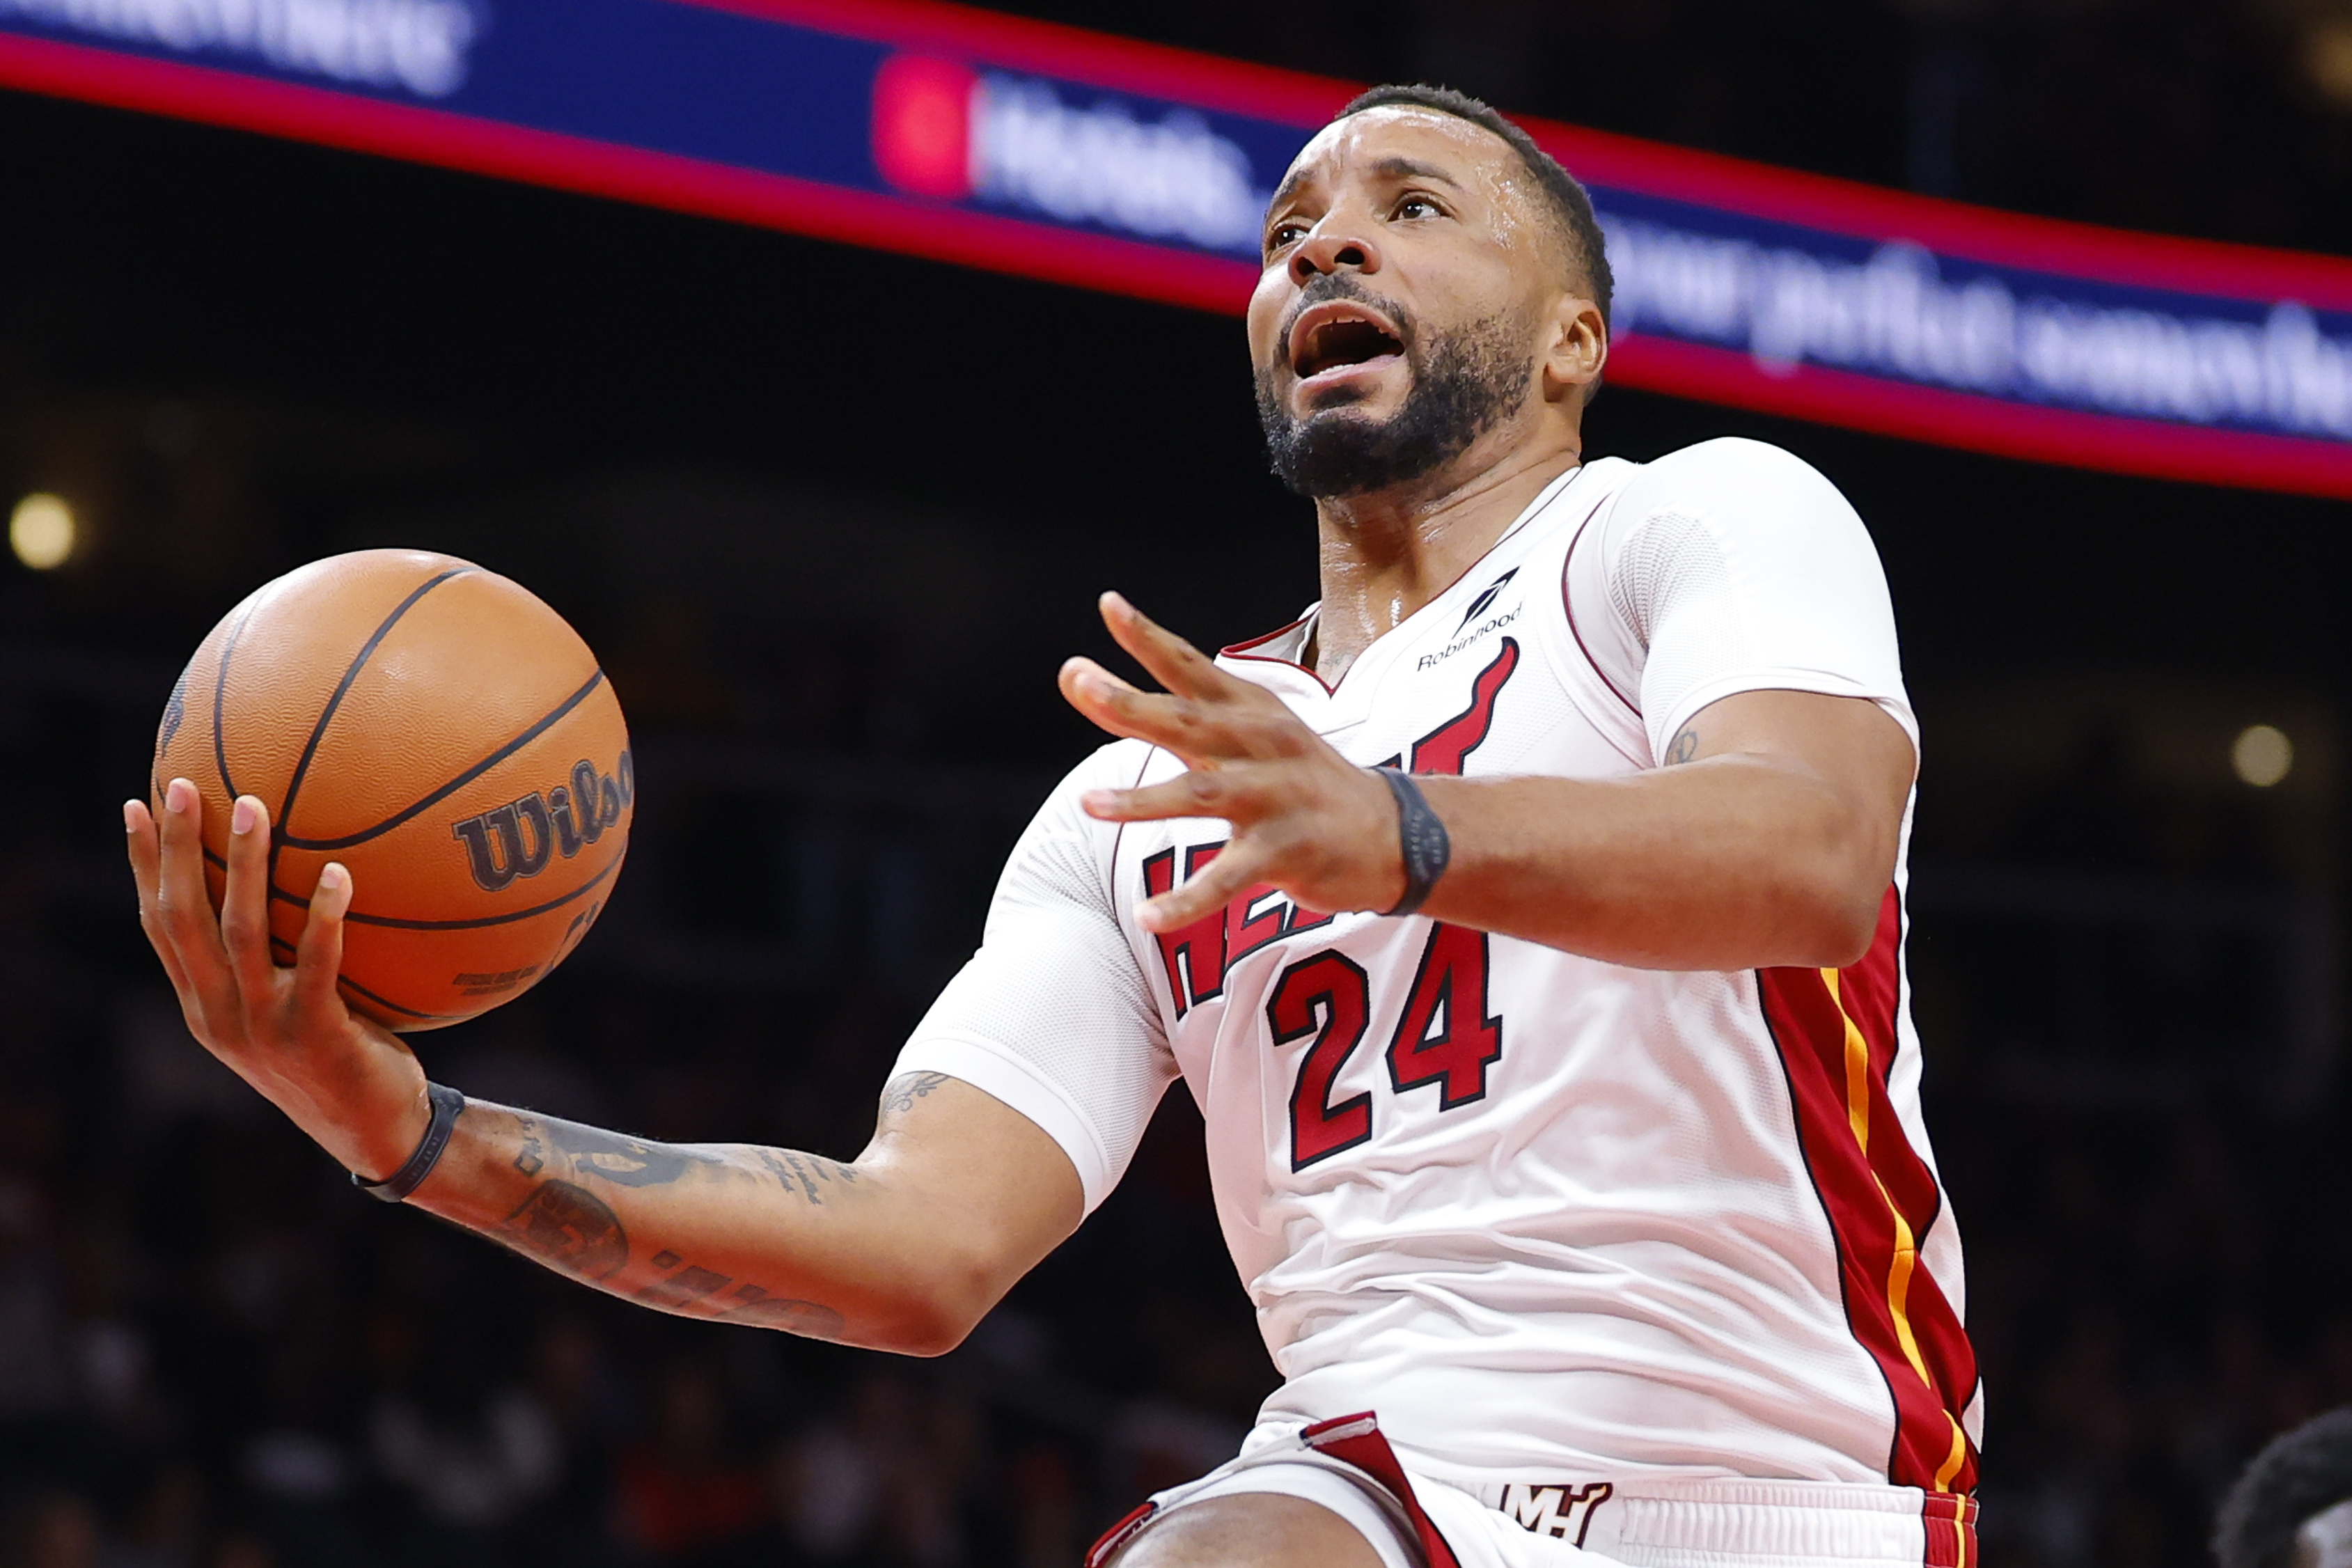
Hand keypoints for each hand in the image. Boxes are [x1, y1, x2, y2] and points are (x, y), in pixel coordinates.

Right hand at [126, 780, 431, 1180]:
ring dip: (241, 865)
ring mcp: (262, 1025)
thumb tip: (304, 872)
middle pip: (181, 918)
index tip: (134, 806)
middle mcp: (219, 1014)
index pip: (159, 925)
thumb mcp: (292, 1007)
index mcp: (203, 1005)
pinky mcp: (314, 1033)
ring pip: (238, 932)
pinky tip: (338, 872)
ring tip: (253, 804)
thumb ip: (279, 957)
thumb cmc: (343, 1056)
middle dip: (174, 849)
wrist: (376, 1131)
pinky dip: (323, 916)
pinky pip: (318, 963)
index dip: (142, 866)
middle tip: (180, 785)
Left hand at [1058, 593, 1404, 930]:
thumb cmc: (1302, 782)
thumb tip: (1090, 683)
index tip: (1109, 606)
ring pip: (1201, 795)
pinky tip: (1148, 917)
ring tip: (1088, 804)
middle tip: (1079, 681)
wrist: (1396, 834)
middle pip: (1188, 720)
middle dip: (1131, 703)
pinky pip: (1228, 878)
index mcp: (1252, 712)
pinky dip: (1187, 900)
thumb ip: (1174, 715)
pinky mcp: (1287, 851)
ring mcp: (1276, 797)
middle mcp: (1262, 745)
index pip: (1193, 668)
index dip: (1149, 637)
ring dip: (1141, 801)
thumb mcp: (1249, 737)